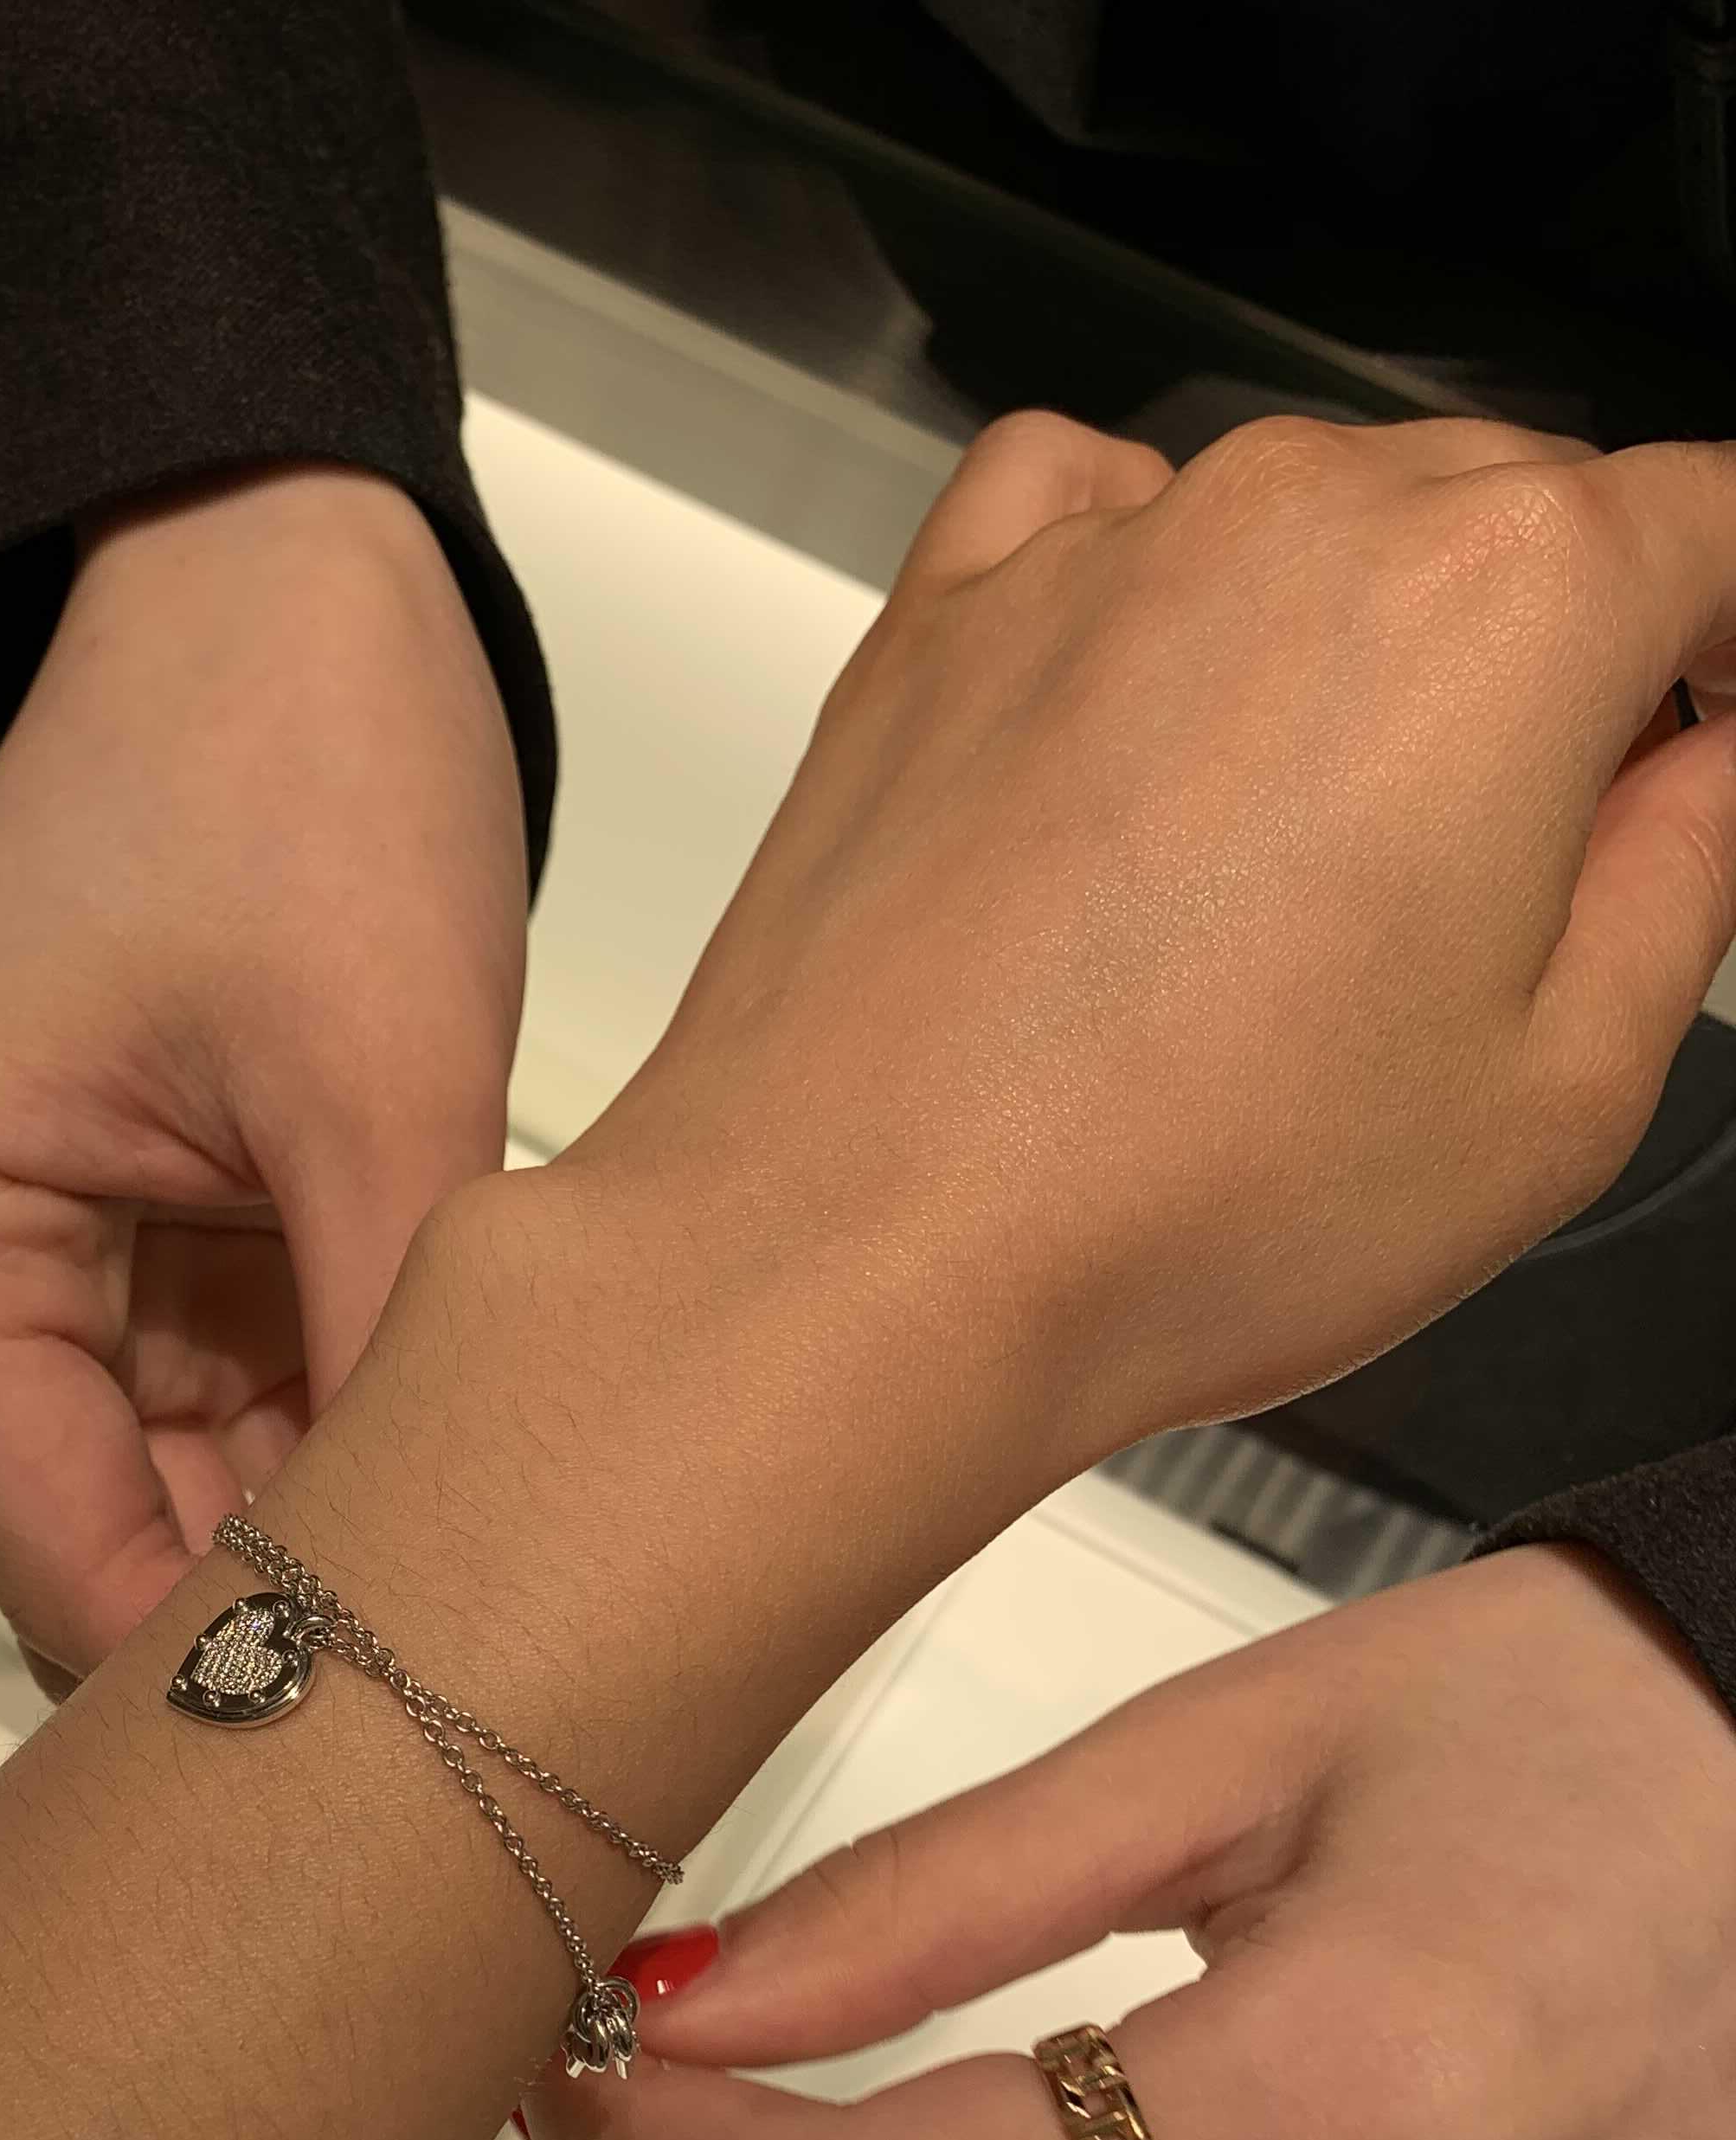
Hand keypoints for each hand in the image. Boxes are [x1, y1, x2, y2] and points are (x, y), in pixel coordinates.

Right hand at [0, 466, 526, 1686]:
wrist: (280, 563)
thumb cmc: (296, 753)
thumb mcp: (379, 1087)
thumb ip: (393, 1360)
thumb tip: (450, 1598)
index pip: (58, 1550)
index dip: (219, 1678)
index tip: (398, 1772)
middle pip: (105, 1531)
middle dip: (283, 1610)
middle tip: (488, 1717)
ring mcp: (25, 1237)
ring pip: (181, 1476)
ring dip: (327, 1522)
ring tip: (507, 1614)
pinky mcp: (119, 1215)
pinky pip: (224, 1387)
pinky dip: (336, 1428)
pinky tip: (471, 1484)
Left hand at [564, 408, 1735, 1473]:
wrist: (864, 1252)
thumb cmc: (1171, 1203)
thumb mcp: (1559, 1096)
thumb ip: (1691, 880)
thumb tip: (1708, 779)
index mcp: (1511, 605)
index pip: (1717, 526)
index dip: (1733, 645)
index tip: (1703, 740)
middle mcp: (1305, 520)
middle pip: (1511, 514)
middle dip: (1545, 662)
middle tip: (1493, 876)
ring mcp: (1110, 549)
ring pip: (1306, 522)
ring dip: (1342, 647)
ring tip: (1286, 882)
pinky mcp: (952, 610)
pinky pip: (1093, 514)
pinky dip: (1150, 586)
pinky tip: (1146, 742)